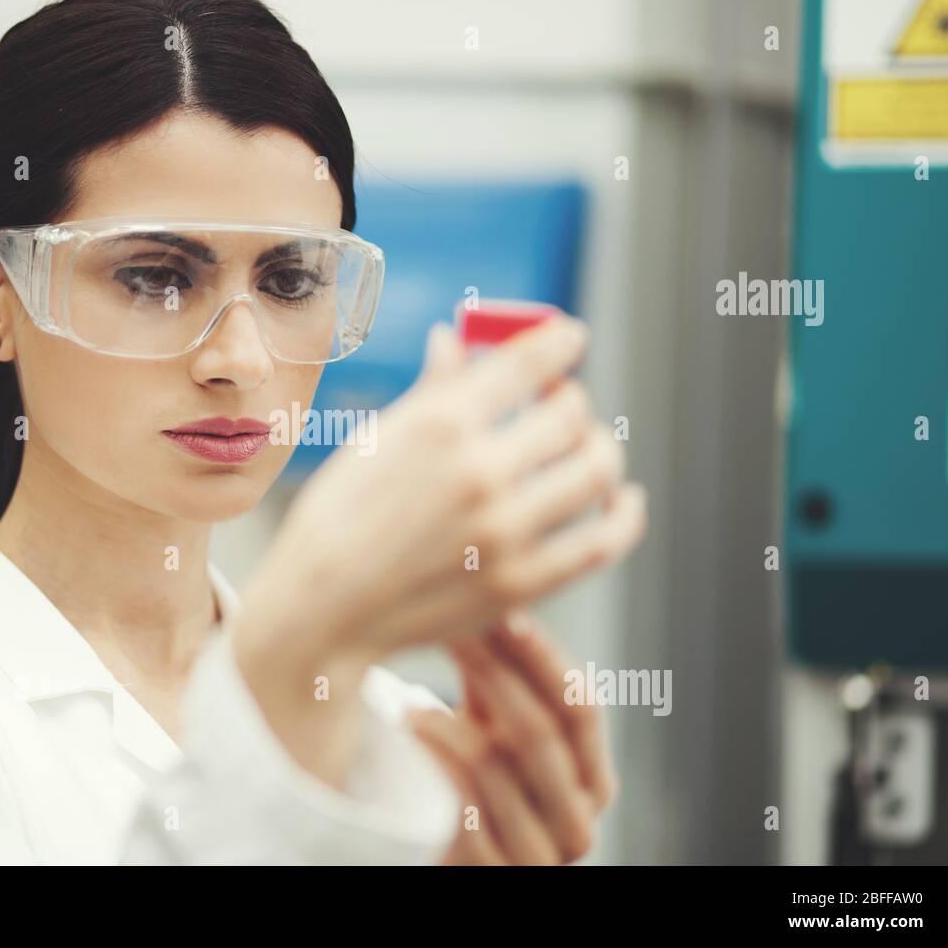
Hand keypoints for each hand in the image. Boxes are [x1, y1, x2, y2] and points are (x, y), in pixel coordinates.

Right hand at [240, 313, 645, 669]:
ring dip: (600, 449)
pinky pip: (603, 539)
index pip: (530, 360)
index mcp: (441, 422)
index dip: (560, 341)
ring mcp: (506, 529)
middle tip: (561, 405)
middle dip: (570, 401)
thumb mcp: (377, 441)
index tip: (571, 339)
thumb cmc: (338, 519)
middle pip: (571, 413)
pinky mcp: (523, 581)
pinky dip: (624, 514)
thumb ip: (431, 391)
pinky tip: (622, 500)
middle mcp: (481, 470)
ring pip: (597, 469)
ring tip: (587, 450)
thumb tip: (454, 338)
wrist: (323, 609)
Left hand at [407, 614, 616, 864]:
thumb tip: (493, 595)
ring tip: (416, 693)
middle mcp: (579, 825)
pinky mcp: (490, 877)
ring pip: (495, 768)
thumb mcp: (500, 733)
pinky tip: (408, 729)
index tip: (505, 613)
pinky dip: (432, 762)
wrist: (448, 862)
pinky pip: (459, 810)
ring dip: (448, 720)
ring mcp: (538, 859)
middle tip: (454, 631)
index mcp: (594, 781)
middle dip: (495, 674)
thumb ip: (506, 679)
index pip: (582, 708)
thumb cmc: (478, 787)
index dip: (544, 658)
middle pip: (541, 733)